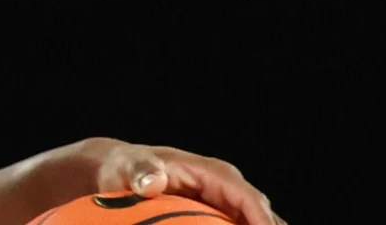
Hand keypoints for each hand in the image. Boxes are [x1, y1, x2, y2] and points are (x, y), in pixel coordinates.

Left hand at [87, 137, 283, 224]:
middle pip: (261, 217)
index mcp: (215, 173)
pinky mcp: (220, 217)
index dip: (262, 222)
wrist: (124, 171)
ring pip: (254, 224)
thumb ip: (141, 172)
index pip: (249, 199)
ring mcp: (226, 204)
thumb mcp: (129, 166)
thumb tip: (152, 181)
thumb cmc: (128, 166)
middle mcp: (228, 188)